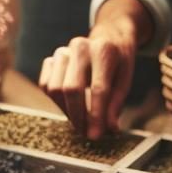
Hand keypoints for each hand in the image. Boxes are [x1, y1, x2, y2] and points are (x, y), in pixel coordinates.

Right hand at [39, 18, 138, 139]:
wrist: (107, 37)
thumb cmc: (118, 61)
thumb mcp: (126, 79)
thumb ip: (116, 103)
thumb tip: (109, 129)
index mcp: (104, 50)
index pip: (98, 88)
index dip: (96, 115)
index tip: (95, 135)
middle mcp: (80, 47)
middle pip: (71, 89)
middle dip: (77, 116)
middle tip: (86, 133)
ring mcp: (63, 52)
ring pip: (54, 89)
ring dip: (66, 110)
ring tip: (80, 121)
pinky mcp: (52, 59)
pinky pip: (45, 85)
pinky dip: (56, 101)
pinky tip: (70, 106)